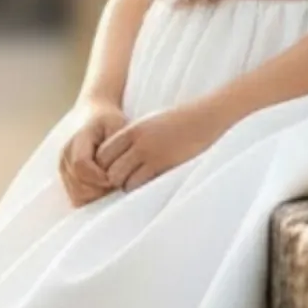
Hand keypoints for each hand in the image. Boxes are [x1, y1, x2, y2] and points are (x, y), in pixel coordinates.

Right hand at [58, 99, 128, 208]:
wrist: (94, 114)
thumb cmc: (110, 121)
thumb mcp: (117, 125)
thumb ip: (114, 147)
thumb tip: (109, 175)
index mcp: (78, 139)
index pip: (80, 165)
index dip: (98, 177)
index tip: (114, 179)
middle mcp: (66, 154)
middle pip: (77, 185)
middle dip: (99, 191)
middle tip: (115, 186)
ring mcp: (63, 167)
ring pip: (76, 195)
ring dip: (95, 197)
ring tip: (110, 187)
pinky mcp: (66, 177)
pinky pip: (75, 197)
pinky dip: (91, 199)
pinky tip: (103, 190)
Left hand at [93, 102, 221, 195]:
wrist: (204, 118)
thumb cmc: (178, 122)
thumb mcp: (150, 124)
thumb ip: (133, 138)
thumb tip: (121, 155)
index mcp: (132, 130)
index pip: (103, 153)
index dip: (105, 166)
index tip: (113, 171)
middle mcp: (138, 142)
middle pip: (109, 169)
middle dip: (113, 179)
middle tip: (122, 183)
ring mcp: (151, 155)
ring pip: (122, 180)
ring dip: (126, 186)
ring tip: (135, 185)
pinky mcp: (164, 166)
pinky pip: (140, 184)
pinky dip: (139, 189)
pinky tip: (147, 187)